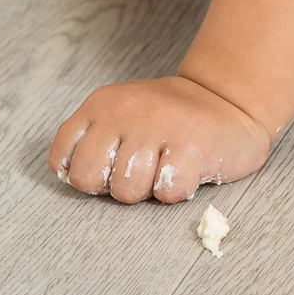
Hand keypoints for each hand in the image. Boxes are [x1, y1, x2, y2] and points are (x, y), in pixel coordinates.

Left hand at [49, 75, 269, 202]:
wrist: (230, 101)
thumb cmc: (169, 122)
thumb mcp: (121, 116)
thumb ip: (93, 140)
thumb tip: (71, 177)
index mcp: (101, 104)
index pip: (63, 159)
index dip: (85, 175)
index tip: (110, 168)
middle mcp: (125, 110)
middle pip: (88, 179)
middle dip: (111, 187)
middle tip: (139, 172)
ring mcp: (158, 125)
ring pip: (126, 191)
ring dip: (148, 190)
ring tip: (166, 166)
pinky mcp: (191, 144)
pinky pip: (167, 193)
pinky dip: (178, 190)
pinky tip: (189, 168)